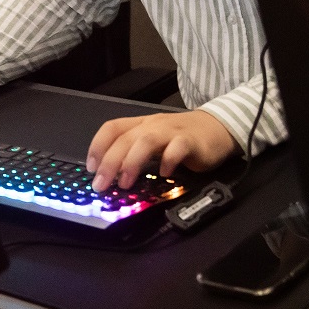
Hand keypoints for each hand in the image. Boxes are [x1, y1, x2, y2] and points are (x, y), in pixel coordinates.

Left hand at [86, 110, 237, 191]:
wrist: (218, 128)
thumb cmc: (182, 137)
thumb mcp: (155, 141)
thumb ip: (136, 154)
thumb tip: (112, 177)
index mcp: (140, 124)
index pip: (112, 128)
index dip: (97, 146)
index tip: (90, 168)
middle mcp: (153, 125)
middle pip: (125, 138)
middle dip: (109, 161)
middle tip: (101, 184)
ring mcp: (172, 131)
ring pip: (146, 140)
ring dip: (132, 161)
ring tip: (125, 182)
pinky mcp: (191, 141)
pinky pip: (177, 148)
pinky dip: (168, 160)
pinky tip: (164, 174)